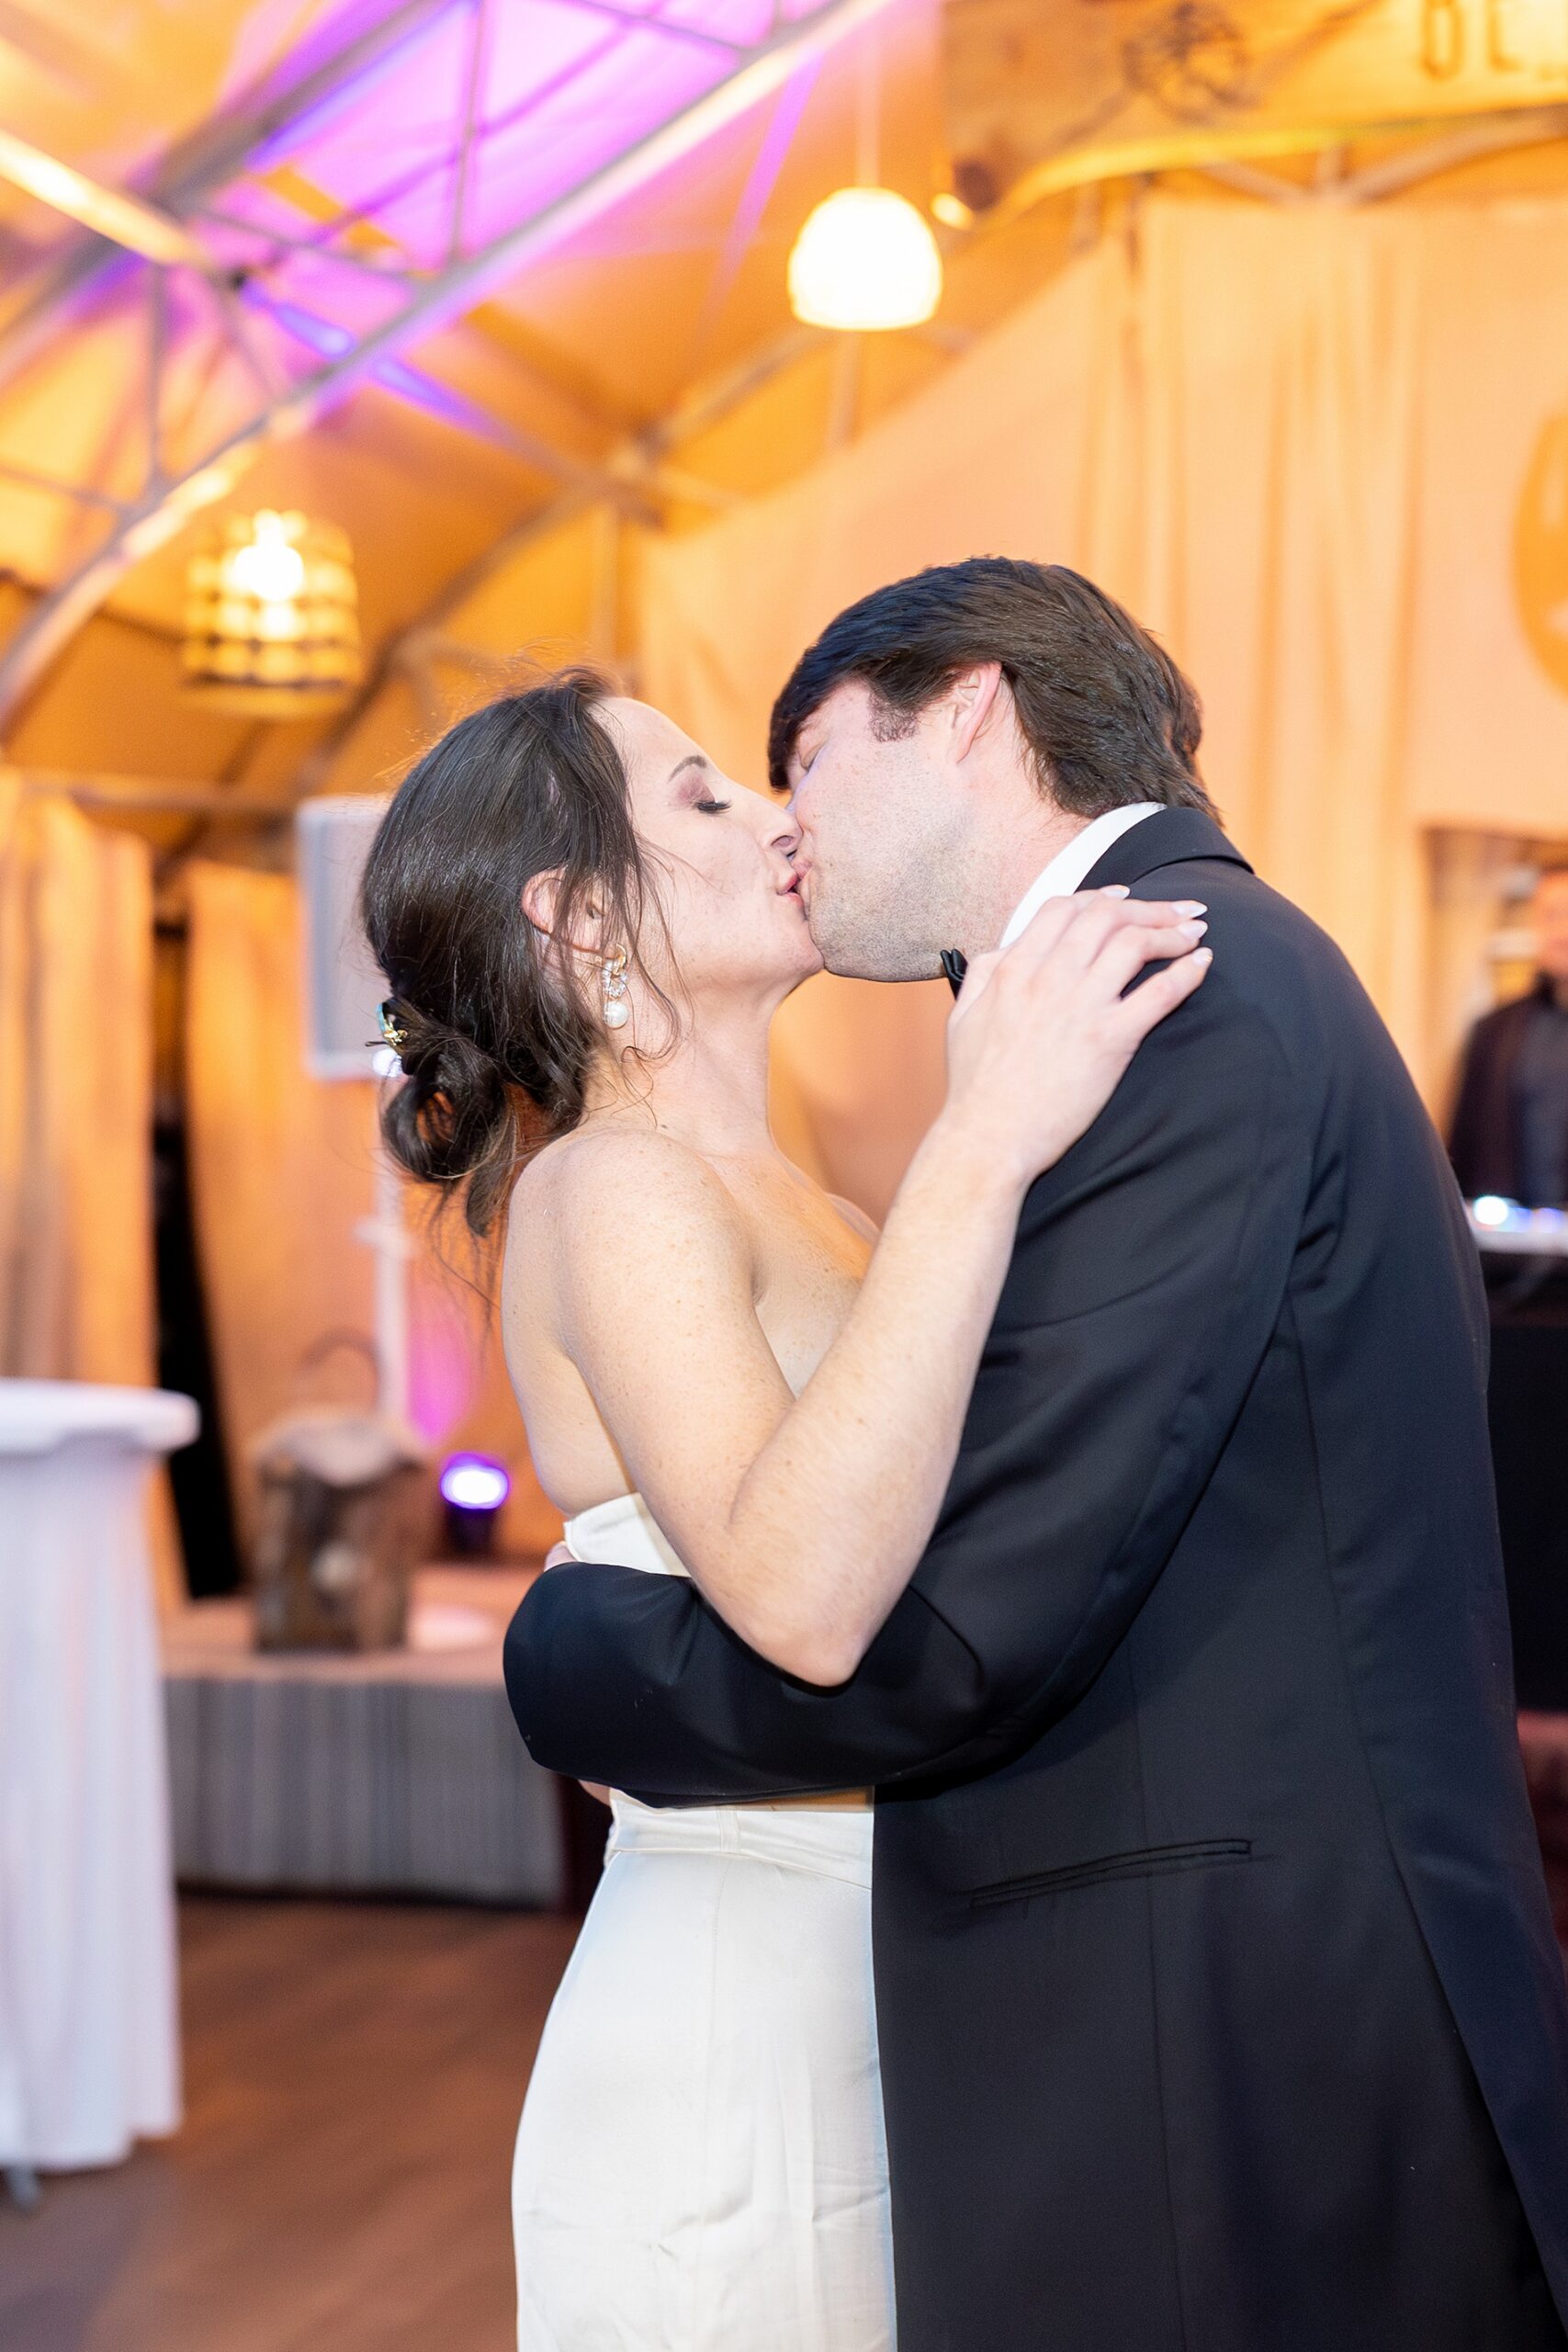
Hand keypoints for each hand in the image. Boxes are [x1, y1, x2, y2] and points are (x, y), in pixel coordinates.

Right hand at [941, 887, 1211, 1191]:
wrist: (989, 1136)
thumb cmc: (975, 1086)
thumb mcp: (964, 1017)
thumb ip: (985, 973)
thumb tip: (1007, 950)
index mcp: (1014, 969)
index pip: (1063, 909)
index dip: (1100, 897)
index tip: (1125, 898)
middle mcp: (1048, 977)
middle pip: (1106, 916)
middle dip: (1148, 906)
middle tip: (1176, 912)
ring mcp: (1080, 1006)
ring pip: (1135, 943)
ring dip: (1171, 932)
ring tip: (1193, 935)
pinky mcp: (1109, 1040)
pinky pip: (1159, 992)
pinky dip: (1187, 972)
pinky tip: (1201, 964)